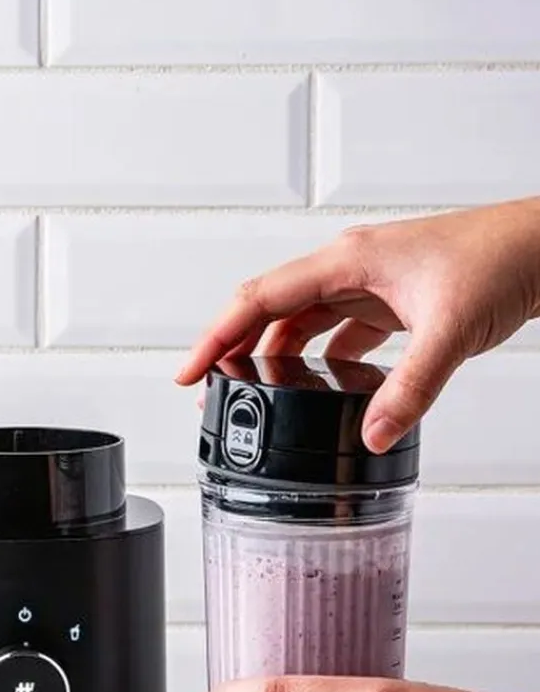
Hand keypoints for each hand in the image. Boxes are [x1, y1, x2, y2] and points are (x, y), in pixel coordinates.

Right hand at [175, 198, 539, 452]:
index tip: (190, 372)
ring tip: (252, 390)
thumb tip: (372, 434)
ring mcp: (366, 285)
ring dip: (271, 354)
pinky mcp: (387, 302)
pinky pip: (334, 332)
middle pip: (267, 309)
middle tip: (209, 390)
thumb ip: (410, 388)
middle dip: (232, 349)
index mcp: (346, 262)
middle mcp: (348, 269)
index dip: (216, 336)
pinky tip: (319, 385)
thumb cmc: (502, 258)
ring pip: (298, 321)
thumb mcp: (449, 330)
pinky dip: (317, 359)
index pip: (259, 298)